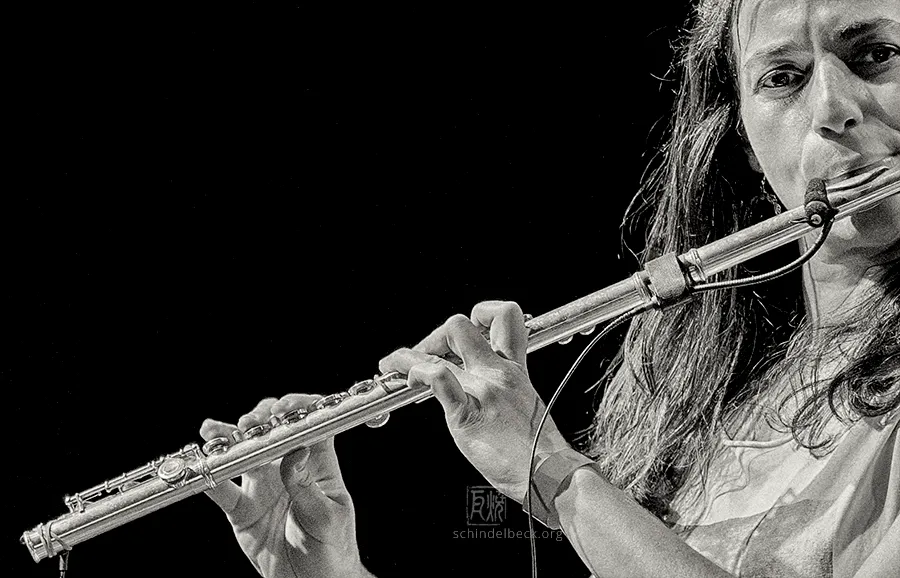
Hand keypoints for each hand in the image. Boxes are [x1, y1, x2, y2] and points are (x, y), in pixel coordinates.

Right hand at [200, 394, 371, 577]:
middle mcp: (288, 468)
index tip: (283, 408)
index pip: (309, 423)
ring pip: (243, 453)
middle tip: (249, 423)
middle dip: (258, 418)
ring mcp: (264, 486)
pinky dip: (210, 479)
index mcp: (317, 464)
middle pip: (271, 430)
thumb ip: (307, 487)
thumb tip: (296, 452)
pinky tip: (203, 468)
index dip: (297, 408)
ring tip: (215, 431)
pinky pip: (223, 492)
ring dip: (228, 439)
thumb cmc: (332, 548)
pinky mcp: (243, 510)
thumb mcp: (327, 518)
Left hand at [379, 300, 570, 501]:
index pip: (505, 317)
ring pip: (443, 344)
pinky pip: (439, 378)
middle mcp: (499, 373)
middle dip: (434, 336)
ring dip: (409, 353)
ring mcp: (483, 389)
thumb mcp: (525, 406)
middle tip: (422, 356)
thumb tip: (479, 389)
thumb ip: (504, 390)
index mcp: (514, 370)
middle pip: (462, 324)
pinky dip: (416, 374)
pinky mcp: (467, 413)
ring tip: (393, 363)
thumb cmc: (536, 453)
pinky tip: (409, 384)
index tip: (460, 337)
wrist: (549, 477)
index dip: (479, 315)